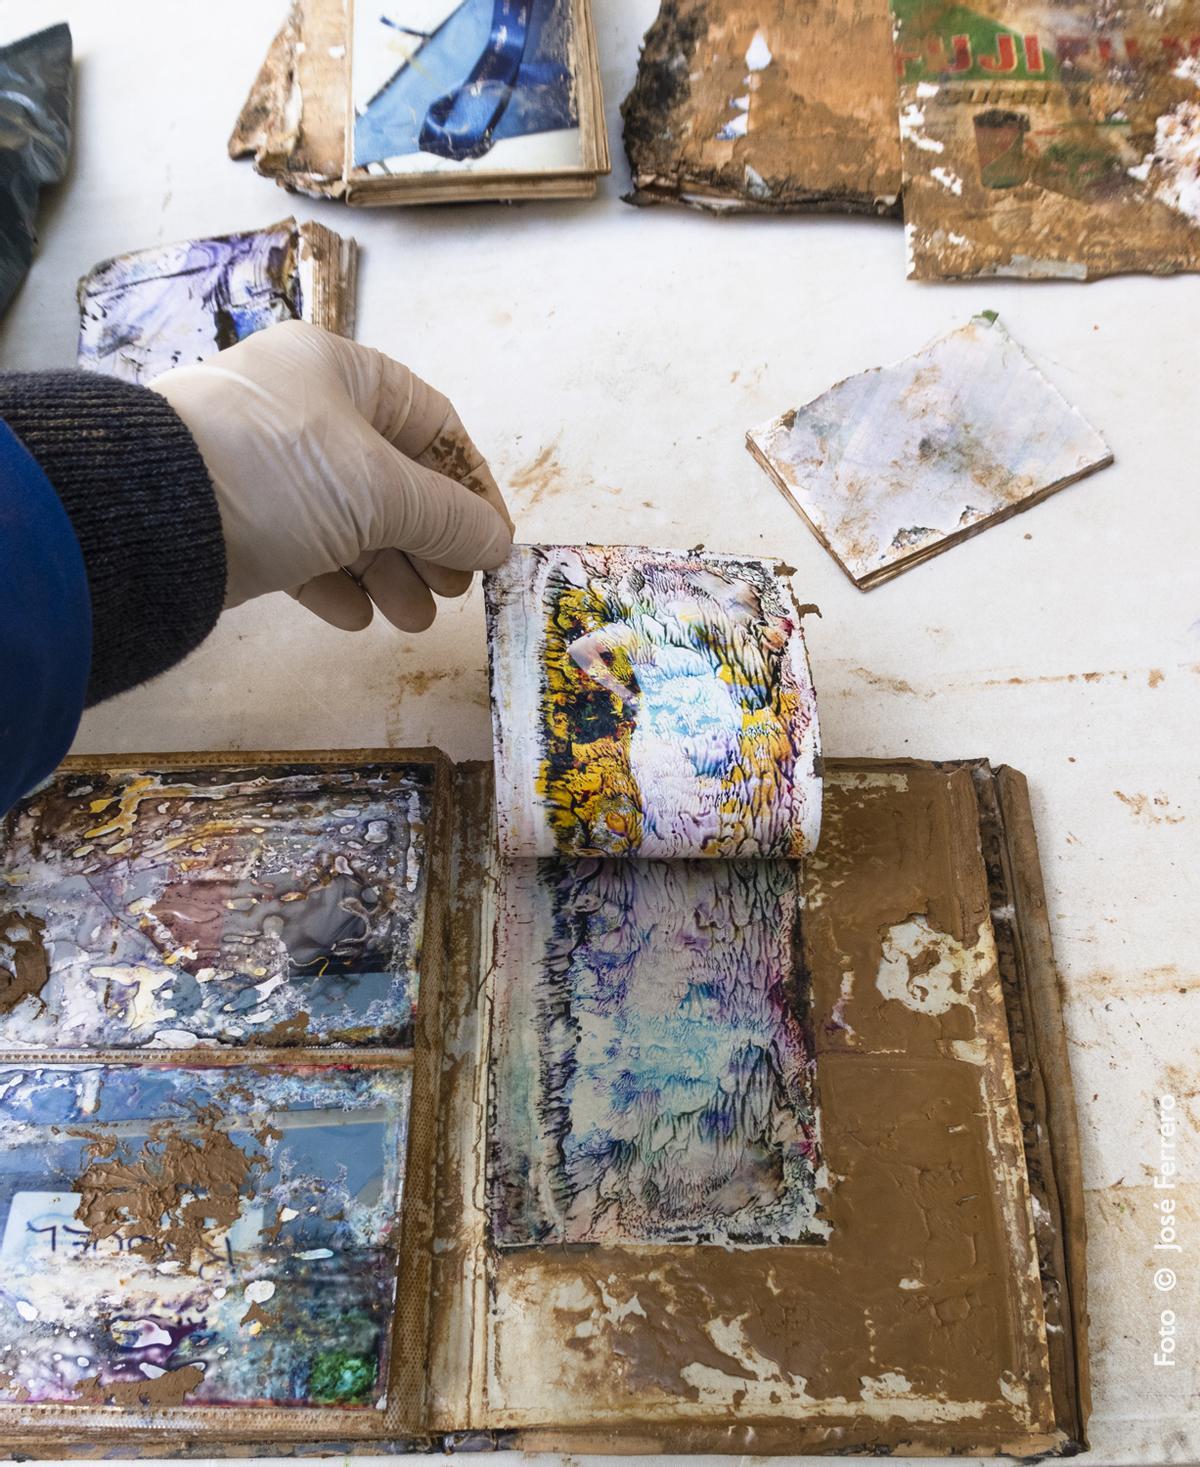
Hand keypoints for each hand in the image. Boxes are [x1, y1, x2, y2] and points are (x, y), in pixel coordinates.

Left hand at [150, 320, 513, 630]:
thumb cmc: (281, 474)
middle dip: (429, 541)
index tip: (493, 541)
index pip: (432, 424)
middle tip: (453, 590)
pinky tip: (354, 618)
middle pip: (393, 478)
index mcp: (342, 373)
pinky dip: (334, 584)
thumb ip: (449, 518)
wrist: (150, 514)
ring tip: (411, 620)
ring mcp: (267, 466)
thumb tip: (497, 543)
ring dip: (389, 573)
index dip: (471, 485)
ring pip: (349, 520)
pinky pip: (301, 549)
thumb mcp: (380, 491)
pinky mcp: (236, 517)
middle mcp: (305, 411)